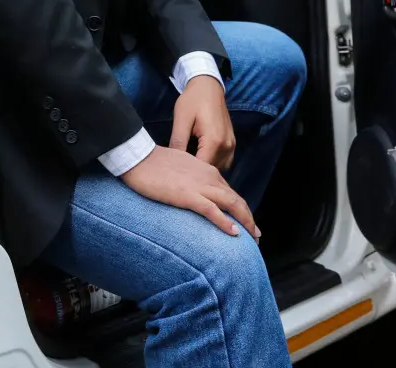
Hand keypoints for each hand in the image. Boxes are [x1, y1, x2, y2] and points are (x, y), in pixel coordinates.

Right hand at [120, 146, 258, 239]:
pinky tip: (235, 233)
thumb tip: (194, 190)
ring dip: (245, 222)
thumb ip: (192, 177)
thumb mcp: (180, 166)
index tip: (245, 222)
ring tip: (253, 237)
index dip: (240, 208)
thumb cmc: (154, 162)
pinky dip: (226, 222)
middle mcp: (209, 177)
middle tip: (256, 235)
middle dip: (249, 218)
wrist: (138, 157)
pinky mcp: (188, 196)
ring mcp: (199, 186)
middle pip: (236, 199)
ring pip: (231, 205)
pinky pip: (213, 211)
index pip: (229, 191)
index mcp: (206, 170)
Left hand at [171, 75, 235, 170]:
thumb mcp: (181, 119)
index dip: (188, 173)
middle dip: (196, 172)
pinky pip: (224, 161)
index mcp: (214, 141)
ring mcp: (232, 145)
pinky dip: (212, 163)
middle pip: (211, 171)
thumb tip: (171, 161)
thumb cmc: (193, 100)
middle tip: (179, 169)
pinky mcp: (231, 143)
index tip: (175, 173)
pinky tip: (198, 157)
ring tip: (188, 164)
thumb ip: (178, 141)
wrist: (208, 86)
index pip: (202, 168)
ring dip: (205, 169)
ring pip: (218, 168)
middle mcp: (227, 146)